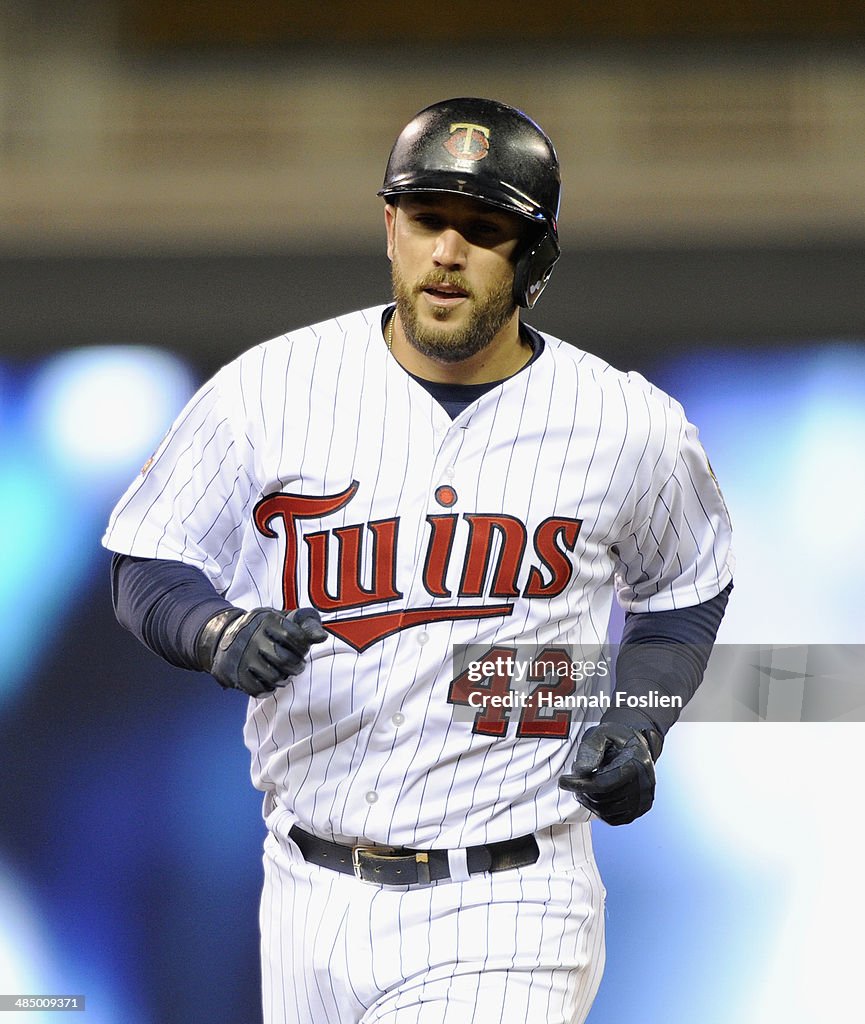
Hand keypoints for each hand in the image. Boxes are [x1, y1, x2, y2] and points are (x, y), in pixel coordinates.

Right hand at [199, 607, 327, 696]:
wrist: (224, 635)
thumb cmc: (265, 628)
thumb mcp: (284, 619)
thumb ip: (306, 626)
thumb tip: (322, 637)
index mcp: (267, 620)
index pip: (295, 637)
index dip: (303, 647)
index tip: (301, 649)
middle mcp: (253, 636)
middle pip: (285, 660)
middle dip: (297, 666)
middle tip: (297, 666)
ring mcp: (242, 656)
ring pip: (273, 677)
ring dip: (284, 679)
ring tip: (285, 674)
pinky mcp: (235, 673)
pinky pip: (257, 689)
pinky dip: (268, 689)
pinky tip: (270, 682)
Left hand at [559, 722, 660, 825]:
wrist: (636, 746)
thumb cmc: (618, 739)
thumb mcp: (602, 734)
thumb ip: (590, 750)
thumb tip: (582, 772)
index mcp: (637, 765)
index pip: (603, 784)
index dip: (579, 784)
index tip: (563, 781)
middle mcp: (644, 786)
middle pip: (602, 799)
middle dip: (583, 790)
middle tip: (575, 778)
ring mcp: (643, 800)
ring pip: (605, 811)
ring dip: (589, 800)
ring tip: (584, 784)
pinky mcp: (639, 810)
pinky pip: (613, 819)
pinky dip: (598, 810)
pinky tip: (593, 795)